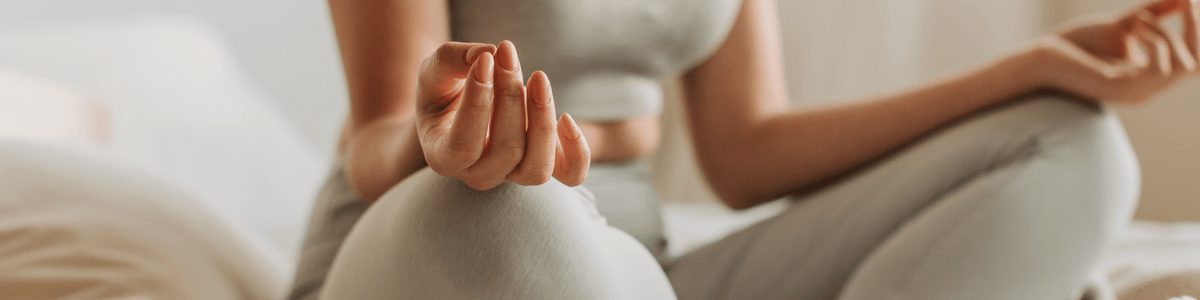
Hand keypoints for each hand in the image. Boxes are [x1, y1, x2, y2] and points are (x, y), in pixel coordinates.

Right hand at [414, 41, 589, 189]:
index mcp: (443, 158)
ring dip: (543, 120)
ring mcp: (512, 175)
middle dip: (511, 98)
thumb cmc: (443, 90)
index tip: (486, 59)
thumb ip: (451, 59)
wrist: (460, 109)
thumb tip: (488, 54)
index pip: (463, 145)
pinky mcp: (541, 165)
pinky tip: (566, 118)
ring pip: (537, 168)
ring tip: (538, 77)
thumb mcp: (434, 70)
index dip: (478, 102)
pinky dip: (577, 152)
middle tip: (507, 54)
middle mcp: (478, 175)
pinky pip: (571, 175)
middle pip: (507, 151)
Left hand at [1031, 0, 1199, 103]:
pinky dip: (1155, 40)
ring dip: (1168, 34)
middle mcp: (1144, 92)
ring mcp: (1133, 93)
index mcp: (1146, 81)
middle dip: (1196, 31)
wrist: (1043, 59)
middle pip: (1197, 67)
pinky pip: (1159, 67)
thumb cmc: (1077, 44)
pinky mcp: (1119, 88)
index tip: (1194, 6)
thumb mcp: (1125, 26)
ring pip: (1183, 67)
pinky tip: (1135, 28)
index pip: (1193, 66)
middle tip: (1189, 4)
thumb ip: (1156, 14)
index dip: (1198, 36)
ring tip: (1140, 19)